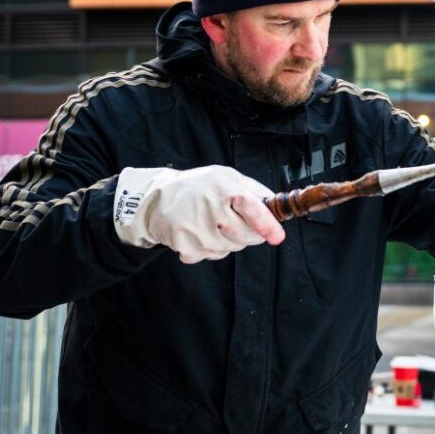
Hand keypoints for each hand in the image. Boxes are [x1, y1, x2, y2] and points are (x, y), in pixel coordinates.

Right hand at [113, 165, 285, 263]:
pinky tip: (200, 233)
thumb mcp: (226, 177)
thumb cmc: (198, 186)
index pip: (252, 208)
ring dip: (228, 241)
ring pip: (230, 248)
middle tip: (237, 222)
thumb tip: (276, 204)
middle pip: (245, 236)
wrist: (156, 199)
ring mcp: (196, 229)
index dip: (267, 224)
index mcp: (224, 188)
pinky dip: (211, 249)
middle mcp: (210, 208)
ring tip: (213, 224)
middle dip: (250, 234)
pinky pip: (211, 256)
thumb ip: (253, 190)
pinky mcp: (185, 246)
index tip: (278, 237)